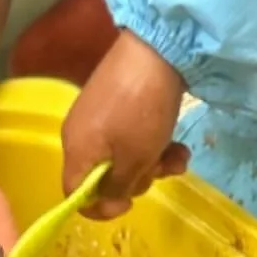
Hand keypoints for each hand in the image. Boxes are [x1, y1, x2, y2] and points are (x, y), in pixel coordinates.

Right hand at [61, 30, 189, 219]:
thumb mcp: (134, 159)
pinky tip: (179, 143)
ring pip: (124, 155)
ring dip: (154, 162)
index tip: (130, 203)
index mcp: (76, 150)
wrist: (155, 49)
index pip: (75, 195)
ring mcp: (100, 115)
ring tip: (181, 156)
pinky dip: (154, 143)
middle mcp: (81, 134)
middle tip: (162, 169)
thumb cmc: (141, 112)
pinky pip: (132, 135)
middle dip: (138, 179)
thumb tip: (108, 201)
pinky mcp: (118, 101)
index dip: (101, 207)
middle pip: (104, 175)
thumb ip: (117, 187)